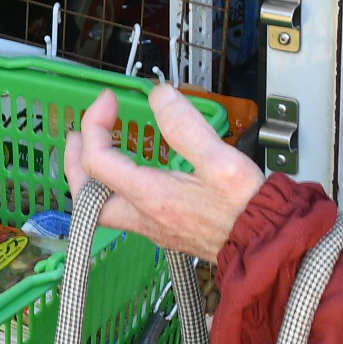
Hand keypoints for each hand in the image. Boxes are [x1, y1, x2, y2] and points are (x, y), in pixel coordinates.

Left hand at [63, 82, 267, 261]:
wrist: (267, 247)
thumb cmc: (248, 209)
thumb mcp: (221, 160)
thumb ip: (185, 126)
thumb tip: (159, 95)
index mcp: (151, 195)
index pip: (98, 159)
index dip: (95, 123)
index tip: (109, 99)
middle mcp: (144, 215)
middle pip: (85, 194)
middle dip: (75, 160)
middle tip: (80, 133)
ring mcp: (153, 227)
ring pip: (101, 207)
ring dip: (92, 176)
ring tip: (100, 148)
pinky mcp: (165, 231)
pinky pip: (125, 211)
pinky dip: (116, 187)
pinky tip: (132, 172)